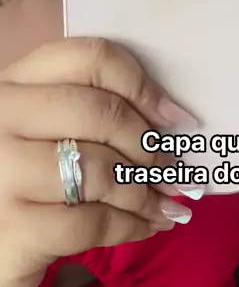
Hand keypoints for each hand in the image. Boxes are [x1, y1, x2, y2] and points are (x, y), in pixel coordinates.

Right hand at [0, 37, 197, 286]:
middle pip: (101, 112)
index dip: (142, 85)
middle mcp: (2, 117)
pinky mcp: (13, 228)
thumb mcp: (44, 133)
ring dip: (146, 191)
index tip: (175, 117)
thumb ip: (91, 113)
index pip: (90, 58)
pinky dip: (131, 225)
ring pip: (101, 170)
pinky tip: (148, 226)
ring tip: (169, 203)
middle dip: (150, 145)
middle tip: (174, 170)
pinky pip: (92, 222)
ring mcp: (3, 172)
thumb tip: (173, 122)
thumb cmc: (23, 182)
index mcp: (15, 82)